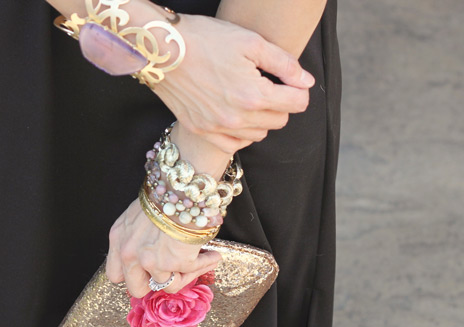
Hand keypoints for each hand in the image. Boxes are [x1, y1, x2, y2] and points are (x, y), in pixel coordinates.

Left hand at [106, 199, 221, 297]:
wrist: (180, 186)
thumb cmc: (165, 193)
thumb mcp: (139, 214)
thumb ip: (138, 236)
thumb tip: (152, 251)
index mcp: (118, 239)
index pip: (115, 274)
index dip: (132, 276)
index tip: (145, 272)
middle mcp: (129, 254)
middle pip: (136, 288)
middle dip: (154, 283)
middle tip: (170, 272)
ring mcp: (150, 261)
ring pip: (166, 285)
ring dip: (184, 274)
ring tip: (198, 261)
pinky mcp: (173, 262)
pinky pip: (189, 274)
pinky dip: (203, 265)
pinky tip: (212, 257)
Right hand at [153, 14, 314, 153]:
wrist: (162, 49)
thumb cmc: (206, 39)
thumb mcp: (251, 42)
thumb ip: (284, 63)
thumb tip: (306, 82)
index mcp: (254, 95)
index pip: (297, 104)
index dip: (300, 90)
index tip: (293, 81)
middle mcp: (237, 118)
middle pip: (280, 121)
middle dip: (282, 104)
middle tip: (270, 86)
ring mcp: (217, 127)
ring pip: (259, 134)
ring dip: (262, 119)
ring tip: (252, 98)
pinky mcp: (200, 130)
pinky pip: (233, 145)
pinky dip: (242, 134)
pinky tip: (238, 117)